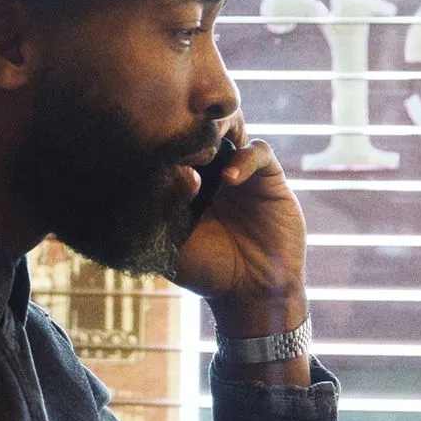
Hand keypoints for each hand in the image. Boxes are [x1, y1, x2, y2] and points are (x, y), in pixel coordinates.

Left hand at [169, 113, 310, 383]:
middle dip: (188, 128)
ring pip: (230, 128)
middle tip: (178, 141)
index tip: (152, 150)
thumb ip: (166, 210)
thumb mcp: (173, 245)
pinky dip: (244, 159)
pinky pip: (258, 152)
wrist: (252, 292)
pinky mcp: (268, 178)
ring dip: (216, 132)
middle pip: (198, 128)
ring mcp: (239, 171)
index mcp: (181, 182)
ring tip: (202, 152)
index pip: (169, 145)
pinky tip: (229, 179)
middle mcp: (210, 170)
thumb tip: (176, 172)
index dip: (161, 141)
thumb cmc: (207, 271)